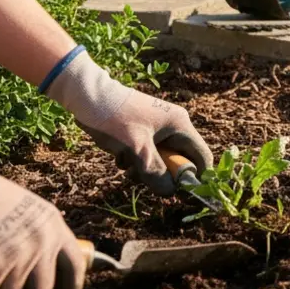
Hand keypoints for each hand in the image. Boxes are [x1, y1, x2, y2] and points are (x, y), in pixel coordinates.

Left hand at [44, 48, 212, 196]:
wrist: (87, 96)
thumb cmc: (115, 118)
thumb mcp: (137, 148)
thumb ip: (156, 172)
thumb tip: (170, 192)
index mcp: (180, 125)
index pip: (202, 156)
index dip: (196, 176)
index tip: (180, 192)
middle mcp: (174, 126)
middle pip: (179, 160)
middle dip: (162, 172)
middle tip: (142, 176)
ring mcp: (158, 128)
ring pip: (161, 159)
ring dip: (145, 167)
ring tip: (126, 163)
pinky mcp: (143, 130)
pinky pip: (147, 153)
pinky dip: (135, 159)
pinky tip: (119, 154)